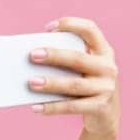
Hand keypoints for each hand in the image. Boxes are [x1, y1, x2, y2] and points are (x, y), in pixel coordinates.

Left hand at [27, 17, 119, 137]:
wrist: (107, 115)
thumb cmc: (86, 84)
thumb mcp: (84, 69)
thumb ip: (67, 60)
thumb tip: (34, 59)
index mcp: (104, 51)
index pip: (90, 30)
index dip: (71, 25)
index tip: (49, 27)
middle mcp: (108, 67)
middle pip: (78, 59)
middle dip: (54, 56)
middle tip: (32, 55)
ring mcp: (106, 88)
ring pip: (74, 85)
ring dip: (51, 84)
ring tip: (31, 83)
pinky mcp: (101, 107)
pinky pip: (73, 107)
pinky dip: (53, 107)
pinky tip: (36, 107)